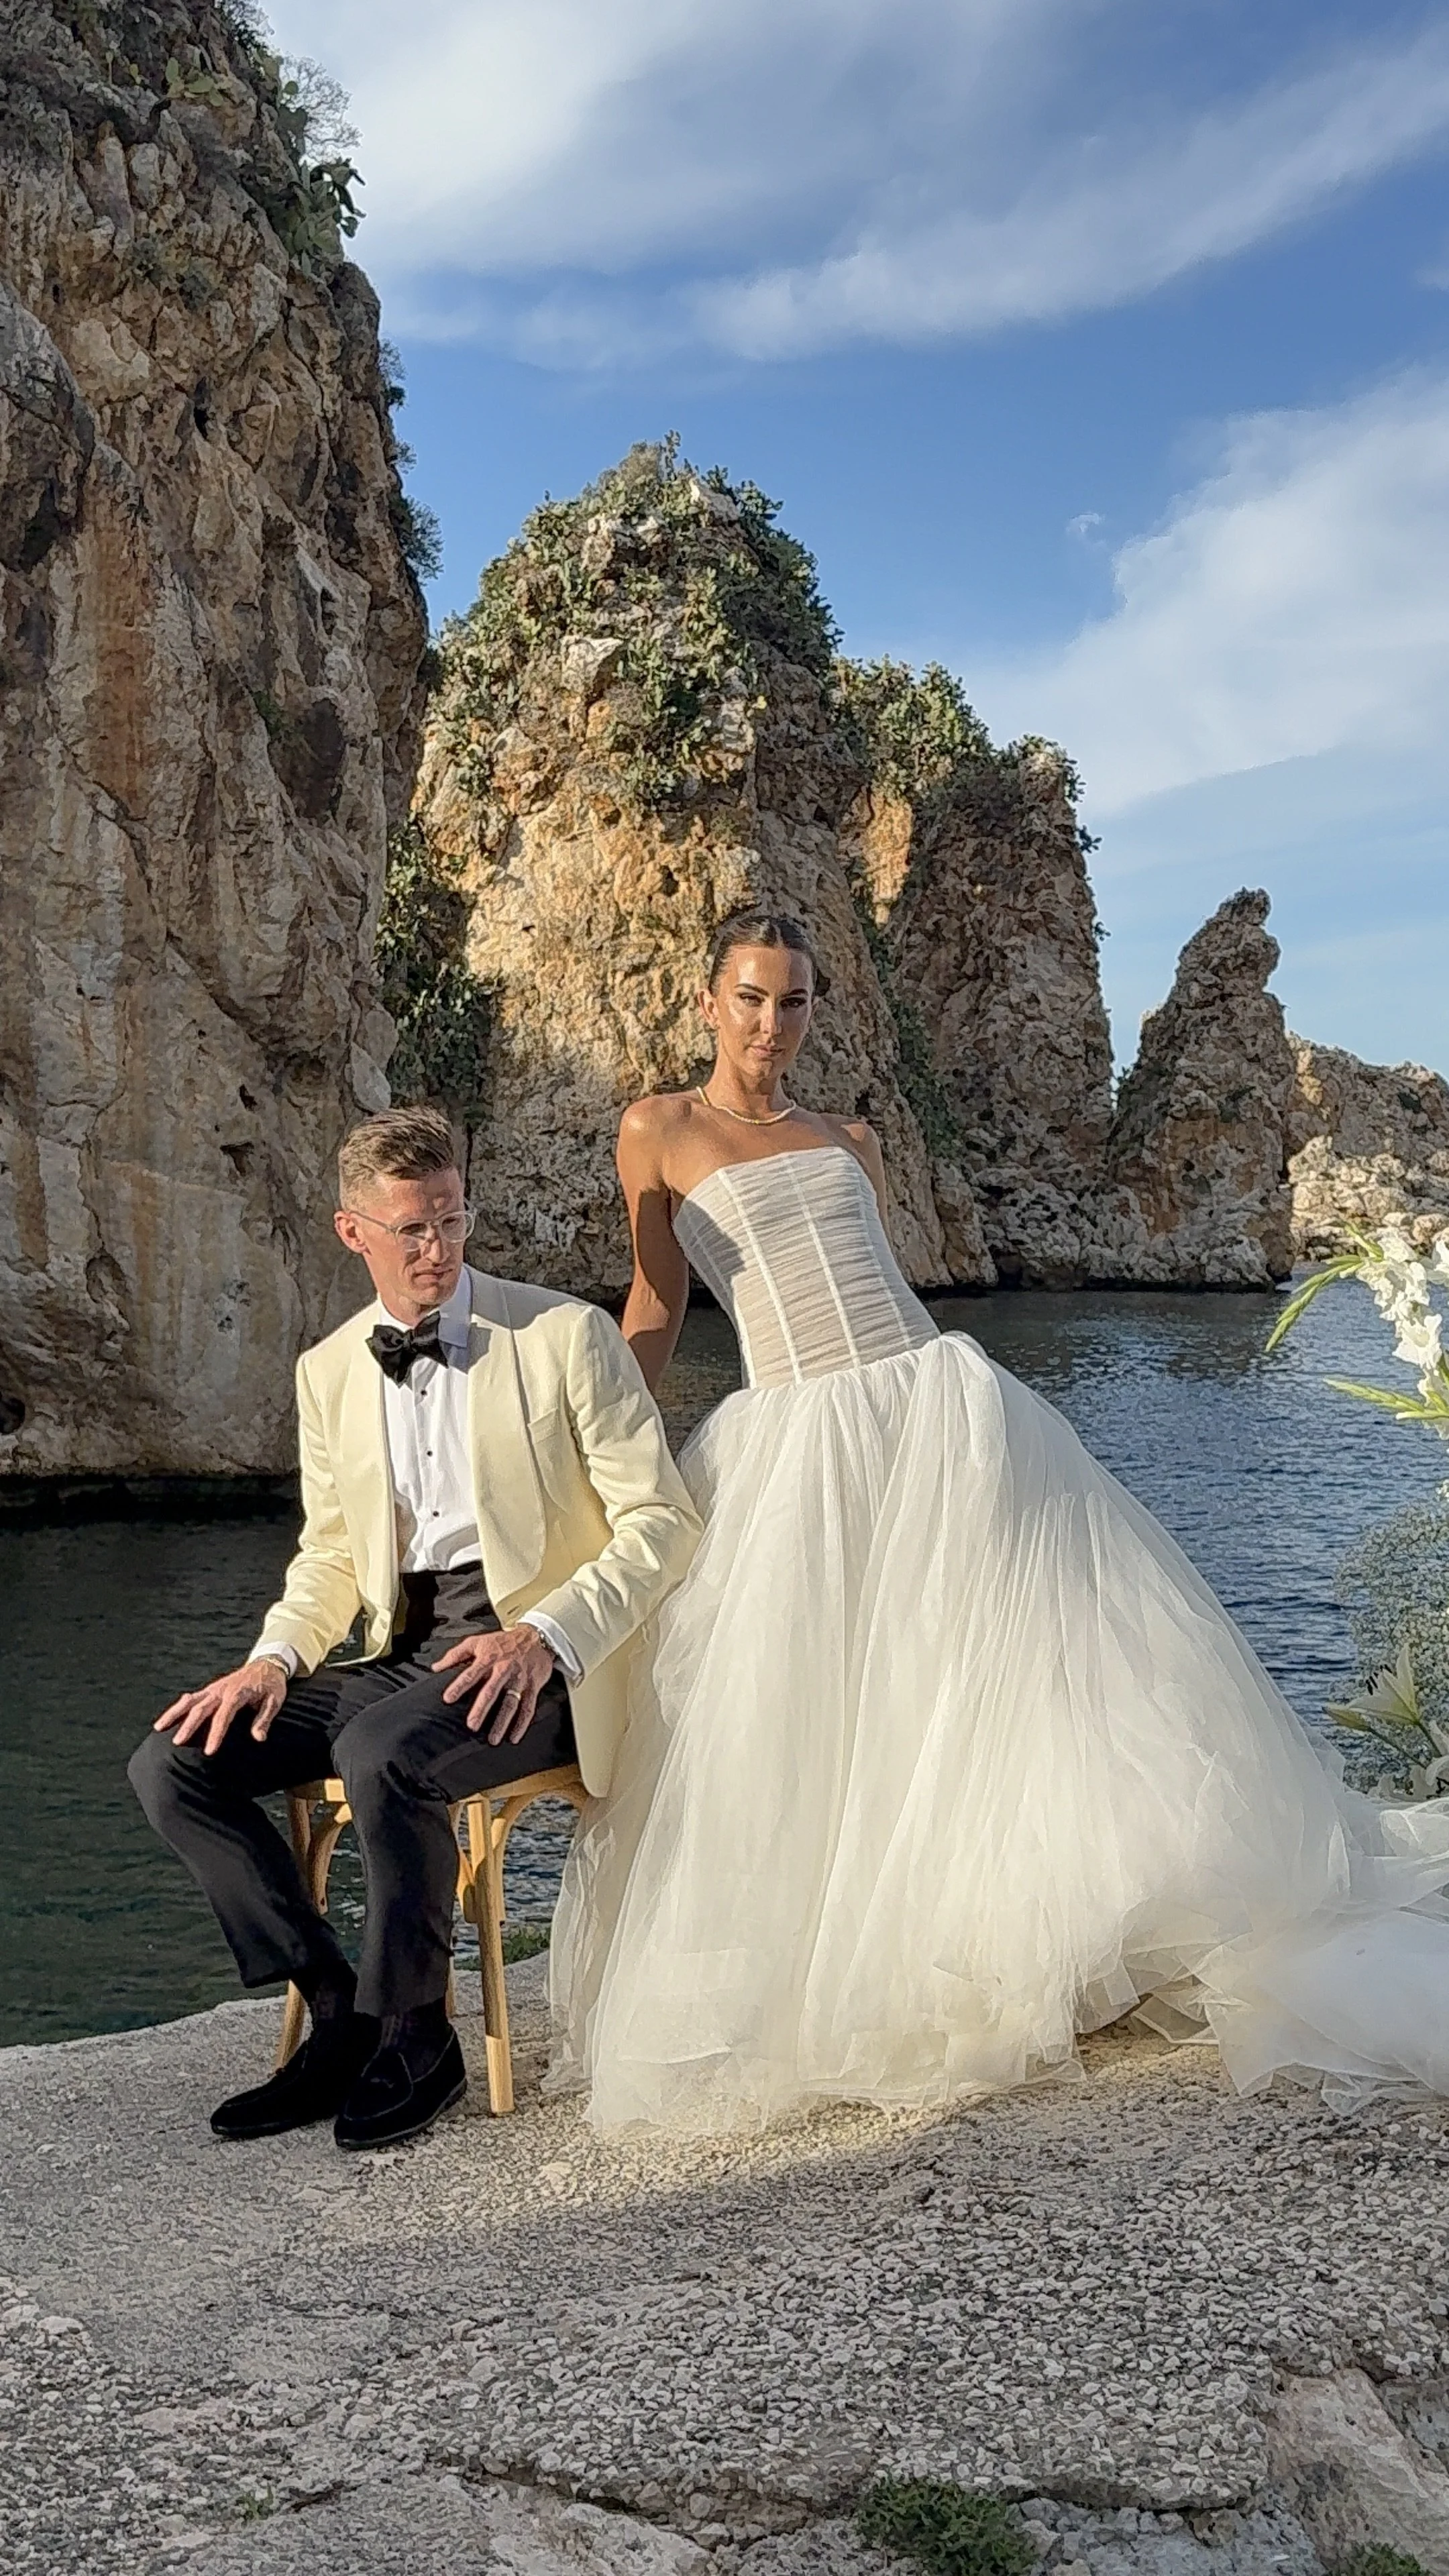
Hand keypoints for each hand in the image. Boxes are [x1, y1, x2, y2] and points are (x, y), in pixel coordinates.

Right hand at [154, 1657, 289, 1755]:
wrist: (268, 1664)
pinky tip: (166, 1719)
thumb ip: (264, 1719)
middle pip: (202, 1708)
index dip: (216, 1733)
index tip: (209, 1751)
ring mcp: (214, 1688)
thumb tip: (258, 1738)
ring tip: (159, 1728)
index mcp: (238, 1693)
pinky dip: (178, 1707)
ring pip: (190, 1701)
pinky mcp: (210, 1689)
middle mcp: (222, 1690)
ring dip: (174, 1713)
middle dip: (189, 1726)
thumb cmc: (272, 1685)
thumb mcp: (274, 1701)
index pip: (224, 1715)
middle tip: (177, 1743)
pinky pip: (191, 1698)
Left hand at [433, 1626, 554, 1742]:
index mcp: (488, 1658)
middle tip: (471, 1725)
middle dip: (482, 1708)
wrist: (535, 1637)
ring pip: (511, 1702)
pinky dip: (522, 1723)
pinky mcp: (533, 1686)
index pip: (471, 1673)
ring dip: (502, 1722)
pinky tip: (513, 1738)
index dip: (459, 1685)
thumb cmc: (501, 1642)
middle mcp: (504, 1669)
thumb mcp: (477, 1641)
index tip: (448, 1699)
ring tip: (493, 1739)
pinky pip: (528, 1707)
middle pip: (492, 1690)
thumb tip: (435, 1667)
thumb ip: (455, 1654)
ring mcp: (519, 1679)